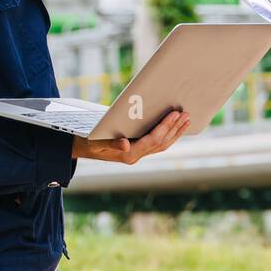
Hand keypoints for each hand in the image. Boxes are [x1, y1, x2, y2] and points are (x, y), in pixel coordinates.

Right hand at [71, 110, 190, 163]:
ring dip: (176, 131)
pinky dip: (169, 134)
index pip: (153, 140)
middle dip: (175, 128)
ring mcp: (139, 154)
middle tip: (186, 113)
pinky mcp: (139, 150)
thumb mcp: (97, 141)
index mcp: (129, 155)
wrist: (83, 148)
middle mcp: (136, 156)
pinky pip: (158, 144)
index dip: (165, 127)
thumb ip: (111, 143)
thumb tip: (125, 144)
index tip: (174, 114)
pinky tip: (176, 126)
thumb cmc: (89, 142)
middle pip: (161, 143)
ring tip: (186, 118)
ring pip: (163, 144)